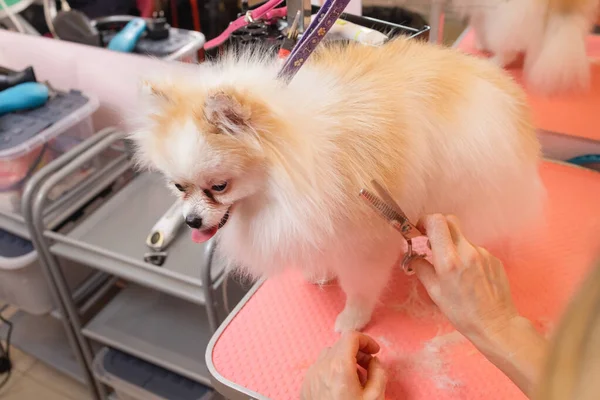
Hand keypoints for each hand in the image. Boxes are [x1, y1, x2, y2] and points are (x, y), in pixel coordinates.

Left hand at [301, 332, 386, 399]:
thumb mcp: (375, 398)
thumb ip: (379, 373)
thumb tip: (374, 362)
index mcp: (339, 366)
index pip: (351, 337)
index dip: (367, 341)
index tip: (375, 351)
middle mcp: (321, 367)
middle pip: (340, 346)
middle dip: (358, 352)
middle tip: (369, 367)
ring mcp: (311, 376)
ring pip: (329, 356)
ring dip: (344, 361)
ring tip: (356, 381)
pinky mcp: (305, 387)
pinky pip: (320, 370)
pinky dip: (332, 371)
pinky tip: (341, 389)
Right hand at [411, 214, 518, 344]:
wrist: (496, 324)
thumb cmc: (462, 313)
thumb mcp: (435, 293)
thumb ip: (422, 269)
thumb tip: (414, 257)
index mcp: (449, 261)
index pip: (437, 222)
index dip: (425, 221)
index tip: (420, 231)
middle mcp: (467, 252)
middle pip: (450, 221)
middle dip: (438, 228)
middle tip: (432, 244)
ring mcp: (483, 253)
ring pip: (462, 238)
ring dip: (453, 246)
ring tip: (454, 270)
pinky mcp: (494, 258)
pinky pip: (475, 250)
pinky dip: (467, 256)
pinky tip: (469, 276)